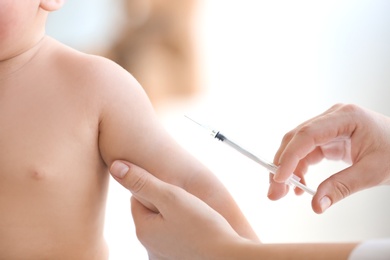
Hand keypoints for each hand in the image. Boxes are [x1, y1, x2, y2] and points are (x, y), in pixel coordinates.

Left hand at [110, 161, 246, 259]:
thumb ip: (142, 181)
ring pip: (164, 223)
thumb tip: (115, 166)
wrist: (228, 256)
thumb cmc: (202, 226)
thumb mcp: (171, 197)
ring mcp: (163, 253)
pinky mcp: (178, 256)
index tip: (174, 188)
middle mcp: (149, 244)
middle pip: (151, 211)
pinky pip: (175, 235)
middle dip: (166, 202)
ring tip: (194, 214)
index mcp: (143, 229)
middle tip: (187, 200)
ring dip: (175, 214)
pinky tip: (197, 227)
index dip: (156, 187)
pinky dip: (183, 228)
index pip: (138, 197)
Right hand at [268, 104, 389, 212]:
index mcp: (345, 117)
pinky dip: (300, 169)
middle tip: (274, 191)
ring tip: (283, 192)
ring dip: (287, 169)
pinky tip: (299, 185)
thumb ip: (342, 187)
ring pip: (297, 146)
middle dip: (282, 165)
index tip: (279, 178)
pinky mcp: (328, 137)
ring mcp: (329, 126)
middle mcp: (333, 118)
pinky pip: (307, 152)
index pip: (308, 135)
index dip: (289, 156)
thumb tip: (316, 205)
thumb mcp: (372, 172)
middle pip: (297, 139)